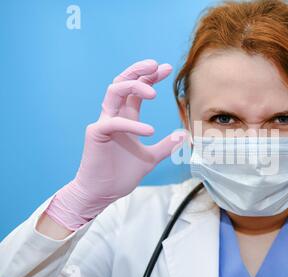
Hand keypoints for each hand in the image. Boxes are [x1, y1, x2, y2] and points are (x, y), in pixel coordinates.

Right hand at [45, 60, 186, 230]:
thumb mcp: (151, 158)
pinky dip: (132, 124)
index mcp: (126, 118)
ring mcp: (104, 123)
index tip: (168, 69)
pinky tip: (150, 131)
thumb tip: (184, 135)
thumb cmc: (121, 175)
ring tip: (154, 92)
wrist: (102, 193)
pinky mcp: (96, 134)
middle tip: (157, 65)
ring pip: (113, 92)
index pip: (137, 91)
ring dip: (133, 86)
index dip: (151, 77)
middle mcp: (114, 116)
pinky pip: (114, 122)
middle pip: (123, 82)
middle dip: (139, 71)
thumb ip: (166, 146)